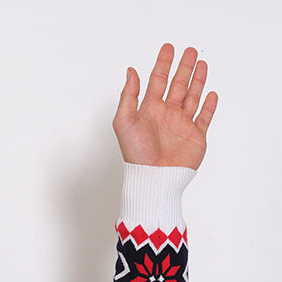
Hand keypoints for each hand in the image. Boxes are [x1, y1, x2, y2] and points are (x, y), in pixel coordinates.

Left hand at [113, 43, 216, 168]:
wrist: (155, 178)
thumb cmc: (137, 155)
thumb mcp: (124, 122)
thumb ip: (128, 96)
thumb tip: (130, 71)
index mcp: (149, 111)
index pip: (157, 82)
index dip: (163, 64)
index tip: (168, 48)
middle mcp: (166, 116)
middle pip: (177, 85)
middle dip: (183, 68)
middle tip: (190, 51)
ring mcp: (182, 125)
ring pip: (192, 97)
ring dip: (197, 81)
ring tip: (202, 63)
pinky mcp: (195, 136)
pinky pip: (204, 117)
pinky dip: (209, 106)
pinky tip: (211, 94)